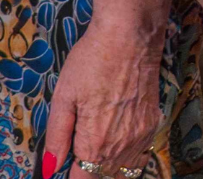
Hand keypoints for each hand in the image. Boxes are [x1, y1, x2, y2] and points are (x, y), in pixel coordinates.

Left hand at [43, 14, 165, 176]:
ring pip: (123, 170)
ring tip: (96, 141)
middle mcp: (121, 147)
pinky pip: (140, 155)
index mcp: (95, 143)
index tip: (65, 166)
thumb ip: (56, 136)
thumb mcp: (64, 96)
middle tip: (78, 147)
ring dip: (107, 165)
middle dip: (88, 169)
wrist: (131, 37)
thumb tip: (50, 167)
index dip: (70, 176)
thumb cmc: (93, 60)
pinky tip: (115, 137)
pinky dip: (126, 155)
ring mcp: (140, 138)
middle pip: (102, 177)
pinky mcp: (152, 125)